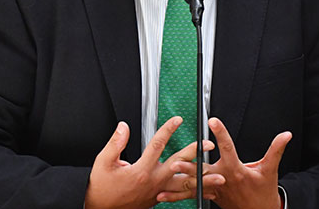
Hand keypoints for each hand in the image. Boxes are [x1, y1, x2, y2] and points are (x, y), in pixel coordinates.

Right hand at [84, 117, 220, 208]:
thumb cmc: (102, 188)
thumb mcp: (103, 163)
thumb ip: (115, 143)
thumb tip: (124, 127)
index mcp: (141, 171)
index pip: (158, 145)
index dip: (168, 130)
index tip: (178, 120)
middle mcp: (153, 182)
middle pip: (178, 164)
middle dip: (195, 153)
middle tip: (208, 145)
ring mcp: (158, 192)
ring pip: (184, 184)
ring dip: (201, 179)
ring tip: (217, 175)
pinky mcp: (159, 199)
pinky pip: (180, 195)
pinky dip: (193, 192)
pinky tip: (204, 189)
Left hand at [165, 117, 290, 208]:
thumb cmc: (263, 192)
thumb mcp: (270, 170)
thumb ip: (276, 150)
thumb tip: (286, 135)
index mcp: (236, 170)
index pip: (228, 148)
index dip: (220, 134)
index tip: (213, 121)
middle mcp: (223, 179)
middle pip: (204, 170)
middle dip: (190, 167)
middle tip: (177, 162)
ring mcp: (215, 189)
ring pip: (195, 184)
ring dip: (180, 181)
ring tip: (167, 177)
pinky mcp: (210, 196)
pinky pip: (193, 194)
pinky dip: (178, 195)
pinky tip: (164, 194)